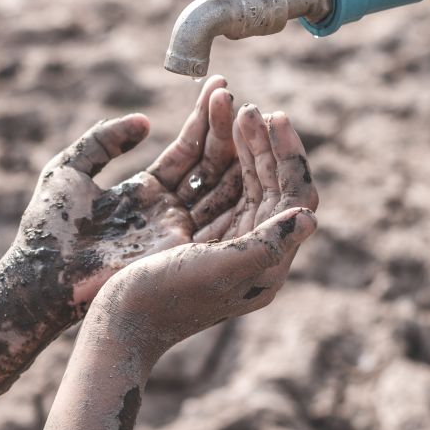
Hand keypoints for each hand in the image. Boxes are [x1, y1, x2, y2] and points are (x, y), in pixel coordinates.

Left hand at [13, 76, 242, 317]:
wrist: (41, 274)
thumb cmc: (48, 226)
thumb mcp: (69, 169)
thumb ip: (104, 140)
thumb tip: (145, 121)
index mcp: (147, 192)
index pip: (186, 150)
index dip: (202, 119)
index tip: (218, 86)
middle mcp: (169, 210)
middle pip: (209, 164)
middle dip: (223, 129)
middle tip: (233, 94)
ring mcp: (179, 229)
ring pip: (220, 184)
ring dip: (234, 150)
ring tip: (247, 112)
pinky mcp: (181, 248)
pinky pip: (219, 212)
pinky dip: (236, 183)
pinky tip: (248, 152)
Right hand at [92, 108, 318, 357]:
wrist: (119, 327)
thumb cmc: (163, 300)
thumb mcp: (218, 270)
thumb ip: (267, 245)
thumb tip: (311, 217)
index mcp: (266, 262)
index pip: (294, 198)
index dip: (289, 156)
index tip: (274, 116)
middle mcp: (251, 250)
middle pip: (270, 184)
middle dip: (262, 142)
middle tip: (249, 106)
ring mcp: (223, 240)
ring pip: (242, 179)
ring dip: (238, 142)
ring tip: (229, 103)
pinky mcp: (195, 234)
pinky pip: (215, 186)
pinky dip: (213, 155)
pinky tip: (208, 128)